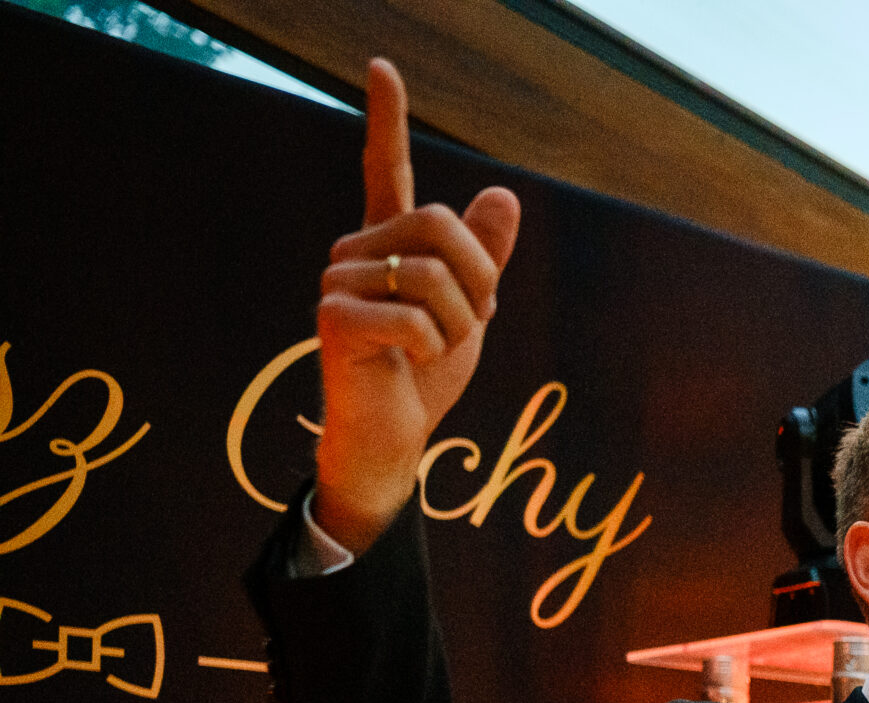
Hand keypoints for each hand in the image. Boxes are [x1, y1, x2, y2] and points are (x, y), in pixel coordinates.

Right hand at [312, 59, 520, 554]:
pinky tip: (410, 363)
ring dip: (460, 323)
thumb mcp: (471, 312)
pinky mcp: (333, 318)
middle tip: (475, 320)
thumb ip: (486, 258)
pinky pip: (415, 317)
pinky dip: (433, 347)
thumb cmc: (426, 376)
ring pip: (432, 275)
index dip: (385, 118)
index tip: (383, 66)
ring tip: (437, 350)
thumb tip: (504, 195)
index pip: (385, 170)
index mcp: (388, 244)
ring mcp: (337, 281)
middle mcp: (355, 251)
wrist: (394, 438)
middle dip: (480, 277)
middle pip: (440, 223)